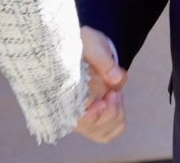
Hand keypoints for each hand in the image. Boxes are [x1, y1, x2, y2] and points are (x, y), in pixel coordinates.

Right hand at [76, 26, 126, 142]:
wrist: (85, 48)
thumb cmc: (84, 46)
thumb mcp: (92, 45)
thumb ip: (103, 60)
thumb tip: (116, 78)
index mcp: (62, 91)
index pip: (75, 115)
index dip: (92, 115)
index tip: (103, 102)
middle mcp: (66, 110)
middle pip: (91, 126)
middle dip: (110, 111)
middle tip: (114, 92)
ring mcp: (79, 120)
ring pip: (102, 132)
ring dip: (116, 114)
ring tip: (114, 93)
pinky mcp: (91, 124)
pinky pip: (107, 134)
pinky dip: (117, 122)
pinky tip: (115, 104)